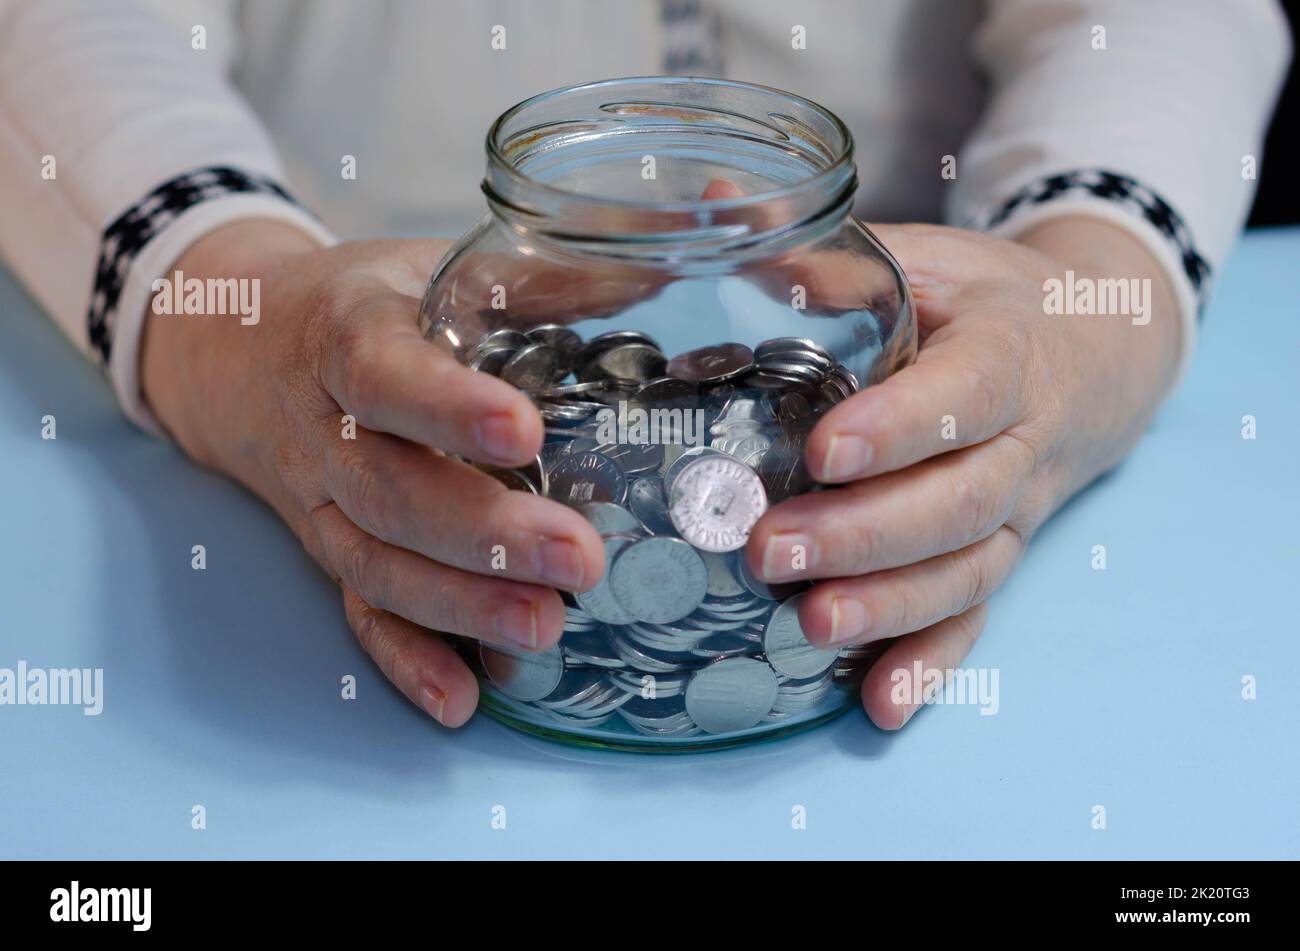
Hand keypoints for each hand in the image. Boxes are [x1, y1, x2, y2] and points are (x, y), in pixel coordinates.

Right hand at [141, 220, 608, 725]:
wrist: (238, 347)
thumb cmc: (359, 303)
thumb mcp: (431, 267)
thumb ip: (539, 278)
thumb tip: (659, 272)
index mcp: (345, 337)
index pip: (384, 376)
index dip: (446, 408)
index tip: (524, 432)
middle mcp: (321, 428)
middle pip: (388, 492)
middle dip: (483, 534)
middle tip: (579, 561)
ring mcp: (318, 500)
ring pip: (374, 562)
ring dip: (458, 606)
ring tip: (545, 630)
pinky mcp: (324, 549)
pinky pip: (357, 610)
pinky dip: (405, 660)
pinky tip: (460, 699)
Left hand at [745, 217, 1181, 728]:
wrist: (1089, 348)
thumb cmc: (985, 300)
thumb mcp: (925, 256)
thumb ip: (831, 251)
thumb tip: (714, 205)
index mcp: (1007, 352)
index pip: (965, 392)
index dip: (902, 426)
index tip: (824, 448)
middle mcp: (1021, 443)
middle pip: (960, 500)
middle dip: (867, 534)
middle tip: (771, 551)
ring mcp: (1015, 511)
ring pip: (966, 567)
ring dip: (891, 606)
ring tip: (811, 627)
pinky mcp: (1000, 553)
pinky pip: (975, 616)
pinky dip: (933, 664)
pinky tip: (880, 705)